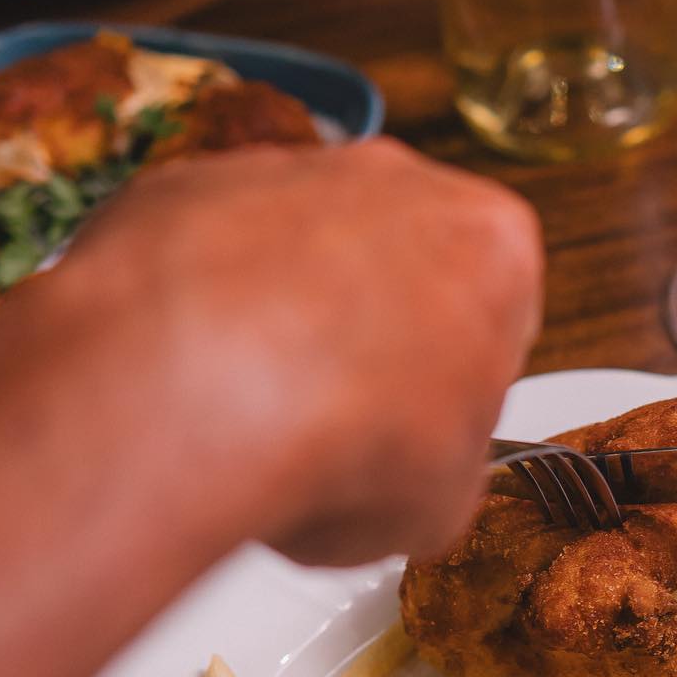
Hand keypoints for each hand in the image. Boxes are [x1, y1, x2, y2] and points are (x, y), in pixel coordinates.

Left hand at [0, 138, 541, 676]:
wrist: (191, 402)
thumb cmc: (338, 441)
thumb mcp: (445, 501)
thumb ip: (446, 465)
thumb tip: (414, 479)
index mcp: (492, 242)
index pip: (494, 314)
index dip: (457, 385)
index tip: (425, 430)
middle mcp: (395, 183)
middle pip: (397, 265)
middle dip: (371, 336)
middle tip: (341, 424)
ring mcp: (283, 174)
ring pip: (296, 251)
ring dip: (282, 319)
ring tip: (254, 416)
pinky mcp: (182, 187)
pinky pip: (203, 253)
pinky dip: (198, 310)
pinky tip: (190, 384)